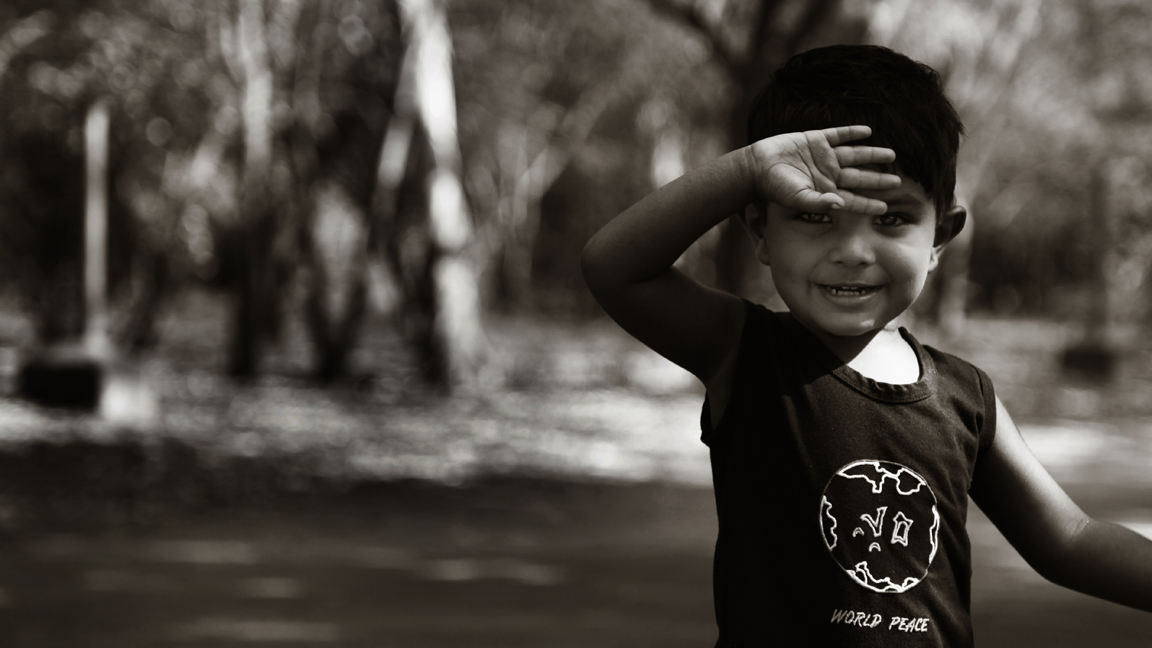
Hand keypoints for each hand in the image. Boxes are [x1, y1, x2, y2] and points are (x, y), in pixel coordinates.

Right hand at [746, 126, 900, 215]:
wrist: (756, 166)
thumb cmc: (775, 187)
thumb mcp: (797, 198)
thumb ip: (819, 203)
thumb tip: (841, 206)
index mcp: (826, 190)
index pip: (853, 199)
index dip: (869, 203)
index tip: (885, 207)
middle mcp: (828, 173)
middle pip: (859, 176)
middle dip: (878, 179)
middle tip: (898, 182)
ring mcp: (823, 156)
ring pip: (854, 155)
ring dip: (872, 154)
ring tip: (892, 154)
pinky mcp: (815, 139)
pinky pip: (838, 135)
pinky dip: (852, 132)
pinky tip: (868, 131)